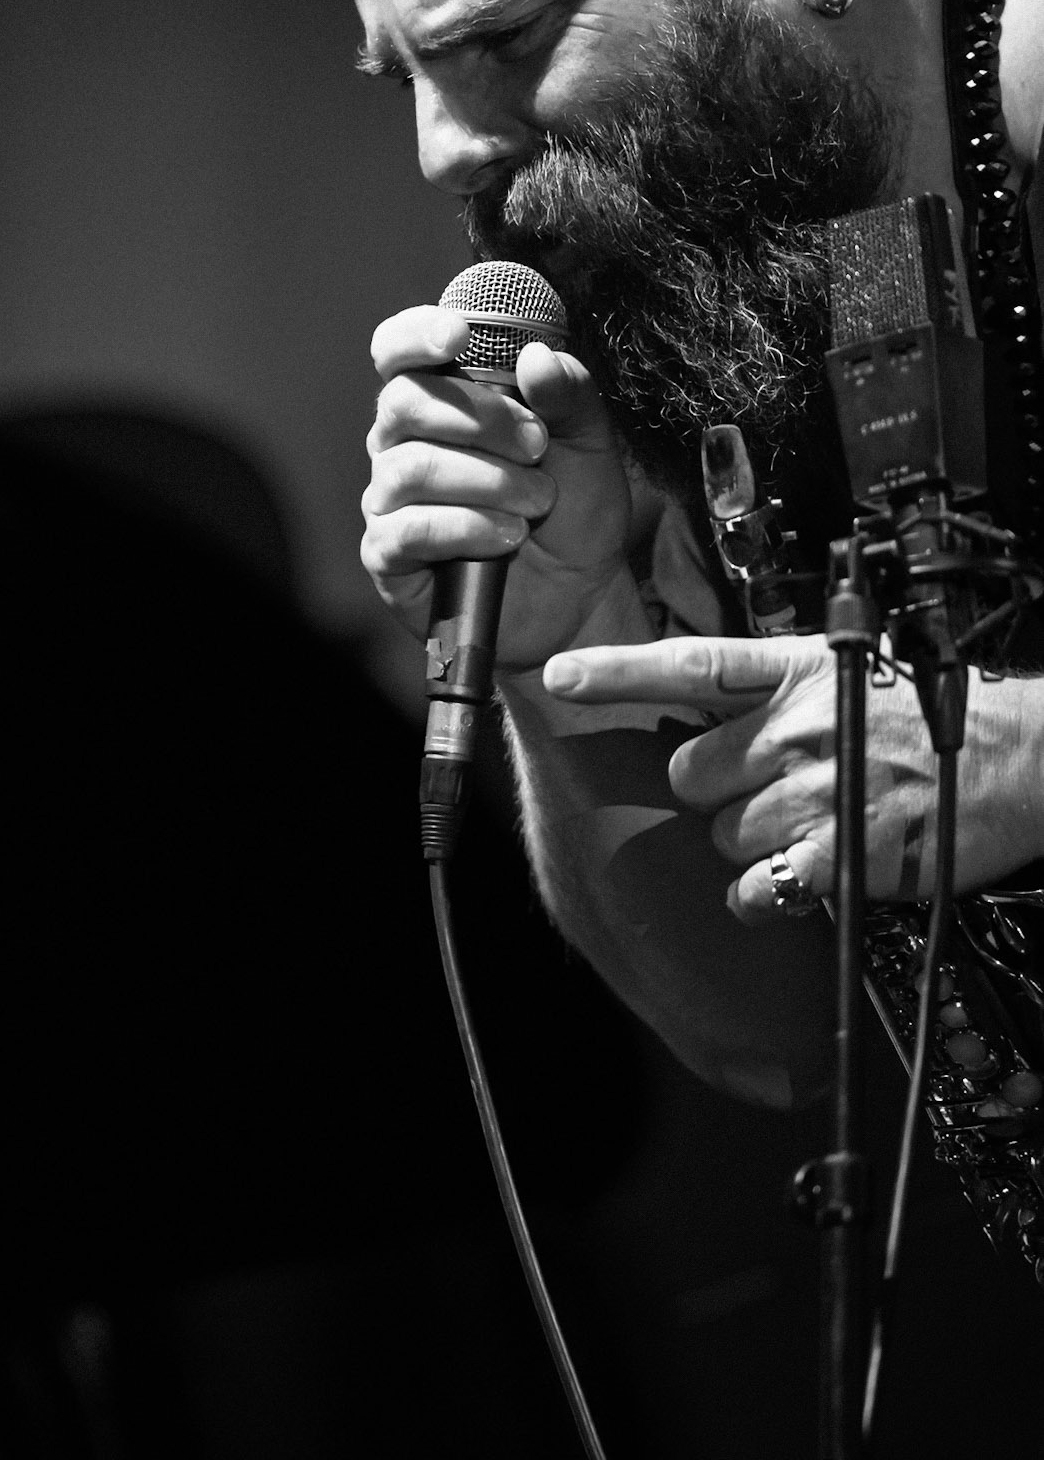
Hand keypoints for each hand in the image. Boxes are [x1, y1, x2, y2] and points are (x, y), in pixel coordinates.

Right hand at [362, 304, 638, 671]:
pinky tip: (507, 536)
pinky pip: (408, 530)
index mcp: (440, 401)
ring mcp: (389, 500)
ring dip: (486, 481)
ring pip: (410, 468)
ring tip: (536, 502)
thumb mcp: (590, 445)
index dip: (416, 334)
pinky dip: (467, 528)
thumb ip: (569, 395)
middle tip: (538, 445)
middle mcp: (401, 443)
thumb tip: (535, 356)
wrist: (579, 597)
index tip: (458, 335)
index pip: (397, 351)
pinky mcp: (388, 556)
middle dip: (481, 419)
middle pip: (403, 402)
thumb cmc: (574, 511)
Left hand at [542, 633, 1043, 921]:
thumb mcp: (851, 668)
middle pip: (691, 772)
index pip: (689, 665)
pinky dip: (764, 893)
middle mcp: (796, 728)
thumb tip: (713, 705)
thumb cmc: (938, 710)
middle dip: (713, 788)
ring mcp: (815, 792)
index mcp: (796, 672)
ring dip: (749, 840)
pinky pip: (755, 888)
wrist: (1021, 754)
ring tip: (809, 822)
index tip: (560, 674)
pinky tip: (799, 874)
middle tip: (765, 787)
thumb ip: (777, 686)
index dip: (617, 672)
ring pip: (722, 833)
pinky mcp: (838, 855)